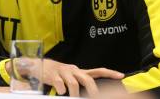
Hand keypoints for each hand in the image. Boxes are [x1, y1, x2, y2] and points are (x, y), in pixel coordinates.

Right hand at [7, 59, 123, 96]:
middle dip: (92, 91)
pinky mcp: (53, 76)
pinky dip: (62, 91)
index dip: (109, 73)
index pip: (97, 71)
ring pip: (74, 84)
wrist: (38, 65)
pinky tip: (60, 93)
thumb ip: (80, 82)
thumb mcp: (70, 76)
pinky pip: (60, 85)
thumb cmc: (57, 74)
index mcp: (79, 71)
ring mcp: (64, 72)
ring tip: (73, 98)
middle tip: (95, 98)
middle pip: (87, 80)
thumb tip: (92, 91)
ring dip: (75, 95)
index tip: (121, 75)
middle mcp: (73, 70)